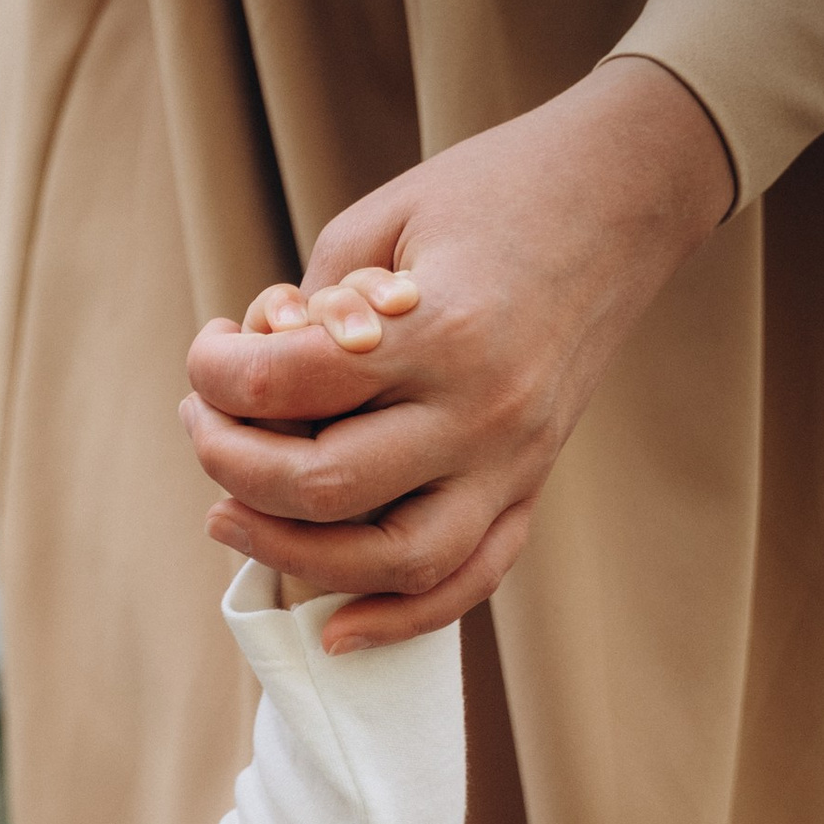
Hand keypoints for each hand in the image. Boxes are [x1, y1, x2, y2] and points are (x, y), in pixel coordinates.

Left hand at [181, 60, 733, 646]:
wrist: (622, 197)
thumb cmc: (487, 194)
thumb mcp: (379, 222)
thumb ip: (308, 313)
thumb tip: (250, 393)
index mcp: (441, 329)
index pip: (284, 386)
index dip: (215, 373)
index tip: (208, 349)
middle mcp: (483, 411)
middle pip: (323, 487)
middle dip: (230, 463)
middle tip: (202, 422)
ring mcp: (515, 460)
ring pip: (392, 559)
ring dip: (290, 554)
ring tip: (227, 515)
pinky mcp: (532, 485)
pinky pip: (470, 579)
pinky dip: (399, 618)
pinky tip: (333, 629)